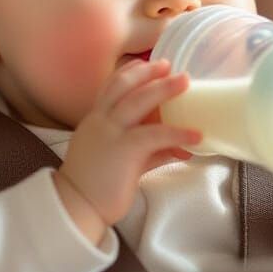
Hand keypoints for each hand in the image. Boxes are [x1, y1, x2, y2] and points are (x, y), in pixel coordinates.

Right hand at [55, 59, 201, 240]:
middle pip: (124, 85)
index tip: (147, 63)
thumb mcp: (123, 162)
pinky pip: (154, 135)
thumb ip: (150, 152)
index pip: (111, 87)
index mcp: (95, 121)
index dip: (130, 73)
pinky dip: (177, 132)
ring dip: (163, 89)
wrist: (76, 208)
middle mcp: (100, 121)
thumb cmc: (97, 187)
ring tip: (186, 82)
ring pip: (138, 101)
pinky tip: (195, 135)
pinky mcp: (123, 150)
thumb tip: (181, 149)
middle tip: (170, 65)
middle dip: (148, 72)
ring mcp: (110, 133)